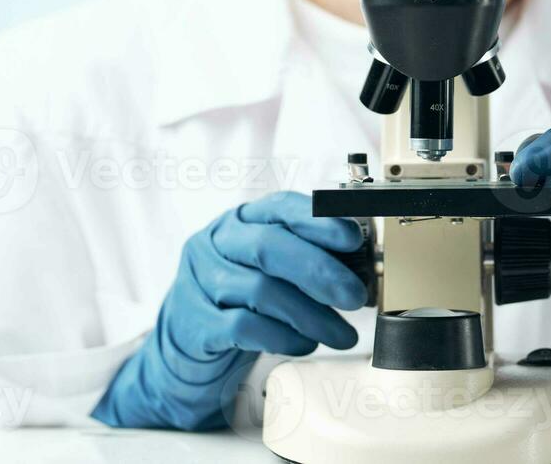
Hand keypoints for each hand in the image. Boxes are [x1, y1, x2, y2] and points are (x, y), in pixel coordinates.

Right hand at [92, 191, 365, 431]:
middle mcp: (217, 242)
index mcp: (243, 219)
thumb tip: (362, 270)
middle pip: (269, 247)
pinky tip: (305, 344)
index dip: (320, 220)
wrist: (187, 341)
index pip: (282, 207)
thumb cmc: (242, 297)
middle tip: (355, 296)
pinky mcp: (194, 323)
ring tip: (342, 333)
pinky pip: (243, 327)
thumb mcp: (271, 267)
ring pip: (260, 291)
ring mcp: (199, 281)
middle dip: (320, 271)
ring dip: (312, 315)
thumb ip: (307, 258)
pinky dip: (283, 337)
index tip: (353, 239)